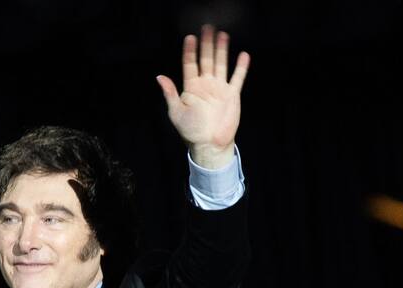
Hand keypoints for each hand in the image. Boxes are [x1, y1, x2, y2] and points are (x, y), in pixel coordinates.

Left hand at [156, 25, 249, 168]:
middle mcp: (205, 85)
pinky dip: (241, 67)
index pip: (190, 64)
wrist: (209, 144)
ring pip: (221, 64)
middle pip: (206, 60)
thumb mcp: (176, 112)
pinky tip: (243, 55)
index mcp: (191, 87)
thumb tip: (160, 77)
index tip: (190, 38)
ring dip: (222, 50)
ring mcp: (219, 88)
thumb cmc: (190, 131)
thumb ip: (170, 94)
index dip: (189, 51)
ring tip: (222, 35)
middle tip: (207, 29)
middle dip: (206, 45)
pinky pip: (237, 78)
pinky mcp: (232, 95)